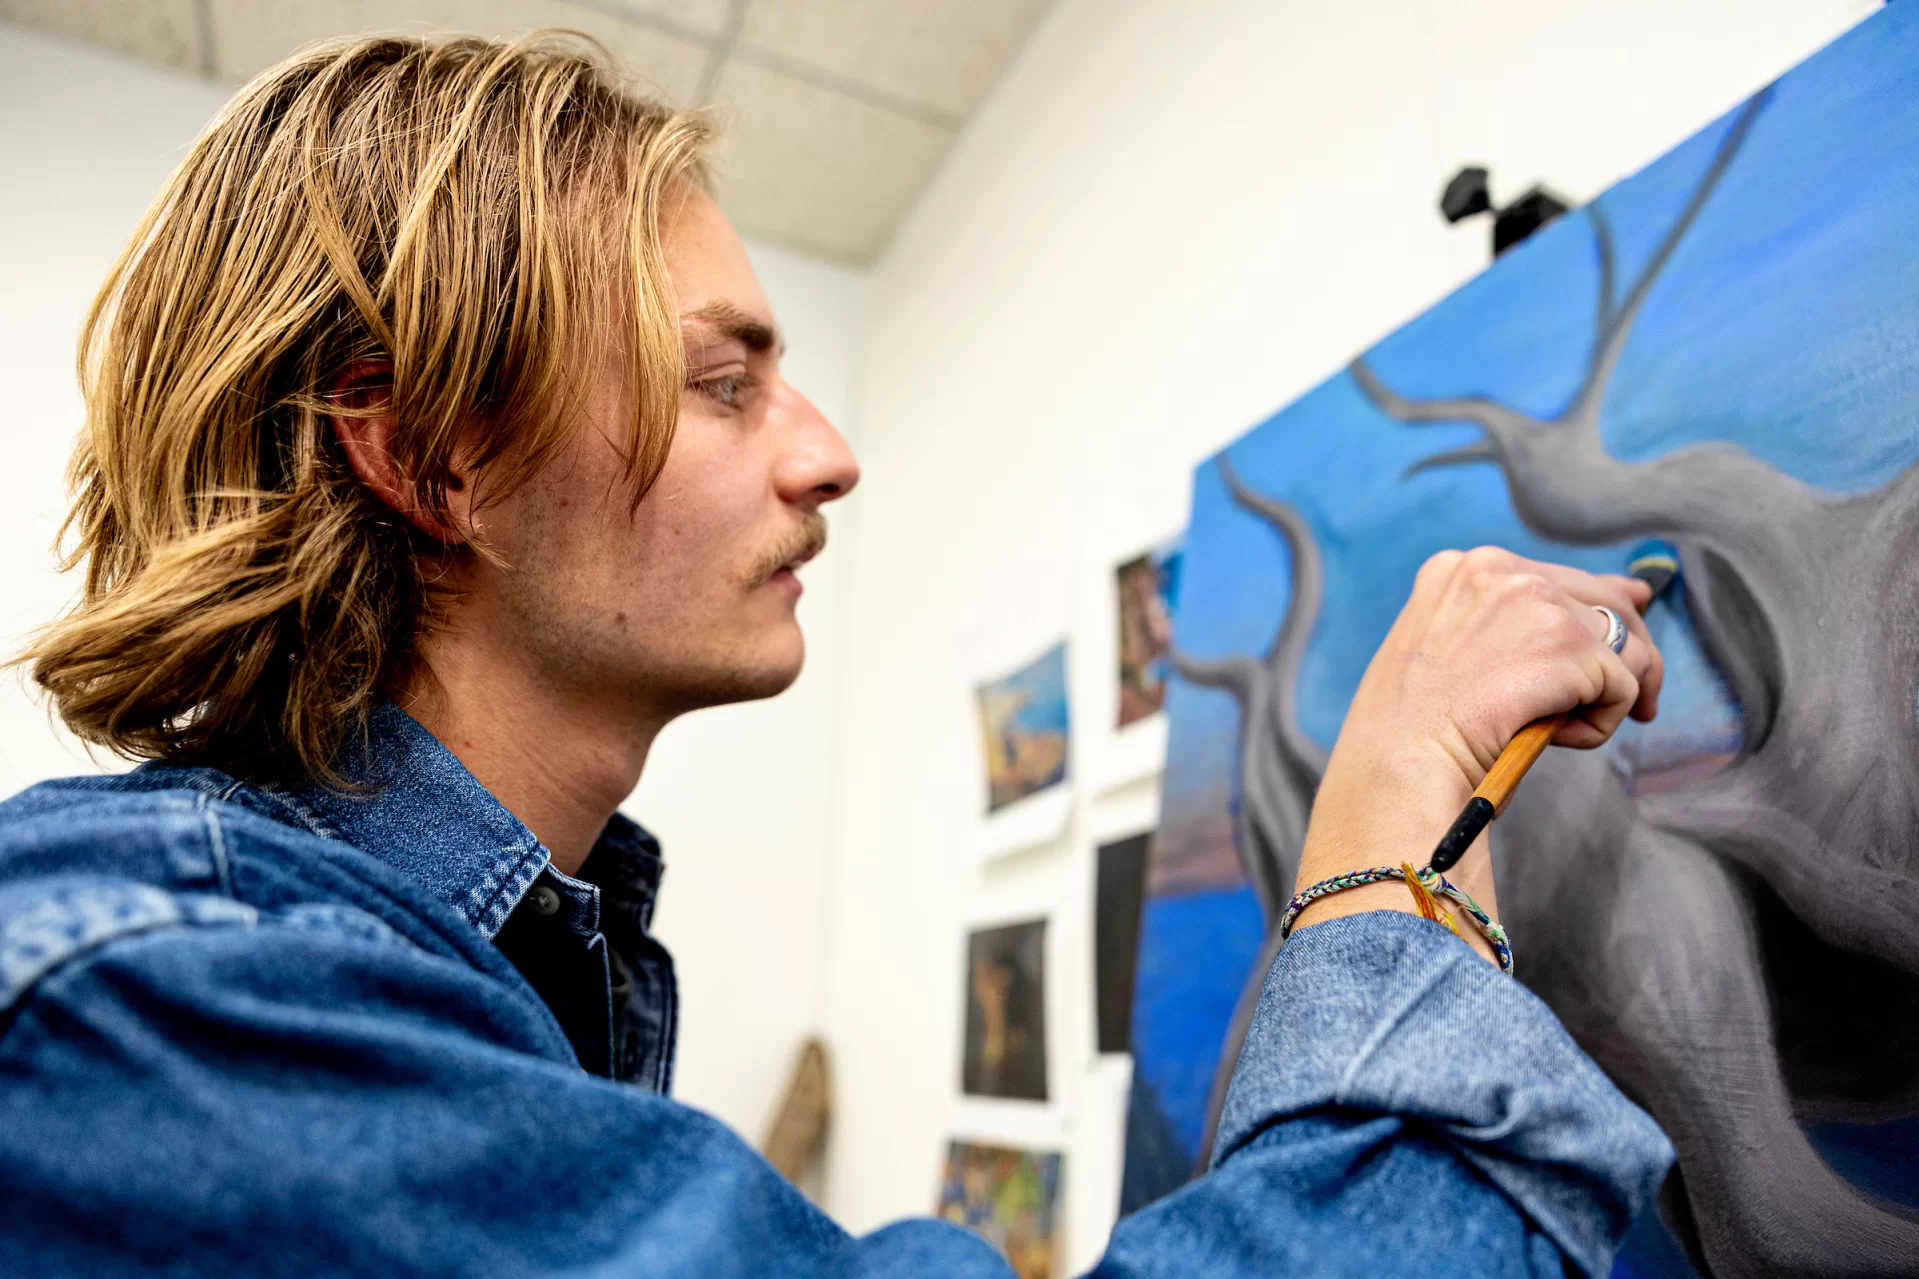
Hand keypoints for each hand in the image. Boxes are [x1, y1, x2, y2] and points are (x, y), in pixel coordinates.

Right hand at [1292, 547, 1664, 959]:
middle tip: (1626, 707)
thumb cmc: (1413, 734)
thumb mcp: (1452, 653)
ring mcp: (1536, 601)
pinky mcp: (1570, 645)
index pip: (1554, 581)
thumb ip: (1520, 620)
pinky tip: (1553, 739)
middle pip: (1605, 603)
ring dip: (1605, 697)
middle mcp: (1498, 570)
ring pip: (1624, 647)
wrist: (1398, 771)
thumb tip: (1637, 592)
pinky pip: (1624, 688)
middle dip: (1624, 660)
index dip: (1584, 625)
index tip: (1589, 662)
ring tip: (1562, 731)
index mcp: (1459, 569)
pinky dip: (1599, 726)